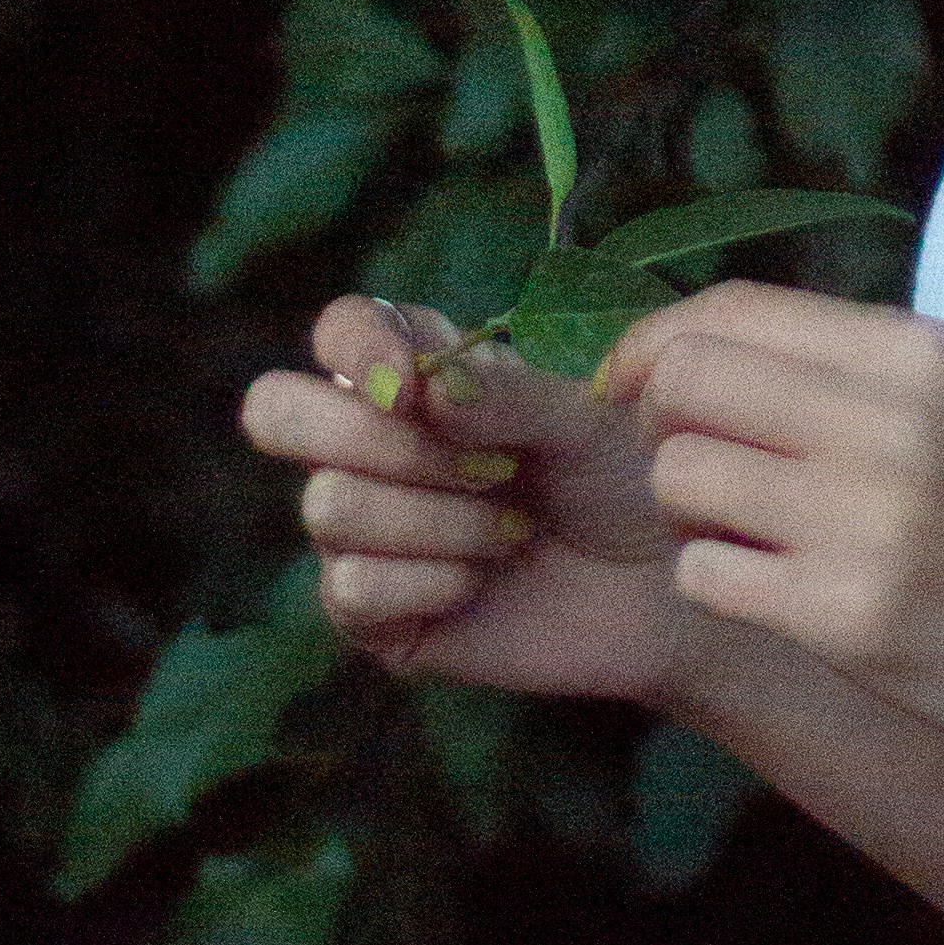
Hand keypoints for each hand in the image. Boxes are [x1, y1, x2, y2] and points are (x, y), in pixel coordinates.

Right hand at [240, 295, 687, 700]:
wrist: (666, 588)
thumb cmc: (628, 480)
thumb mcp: (585, 418)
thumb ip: (506, 393)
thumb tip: (418, 388)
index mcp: (419, 371)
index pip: (339, 331)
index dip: (358, 347)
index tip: (413, 382)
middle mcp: (370, 444)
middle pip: (277, 410)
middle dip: (372, 438)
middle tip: (486, 467)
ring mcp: (363, 530)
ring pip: (329, 504)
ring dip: (439, 517)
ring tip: (515, 527)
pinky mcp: (373, 613)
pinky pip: (353, 587)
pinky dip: (434, 580)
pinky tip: (487, 580)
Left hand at [597, 281, 943, 786]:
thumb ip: (854, 371)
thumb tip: (700, 350)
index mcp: (923, 353)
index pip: (729, 309)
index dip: (655, 344)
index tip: (641, 389)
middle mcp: (892, 420)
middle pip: (684, 379)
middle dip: (659, 423)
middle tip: (698, 470)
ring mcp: (868, 520)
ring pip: (680, 477)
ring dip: (689, 512)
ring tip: (749, 537)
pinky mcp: (850, 619)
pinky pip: (706, 575)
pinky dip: (720, 584)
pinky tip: (776, 597)